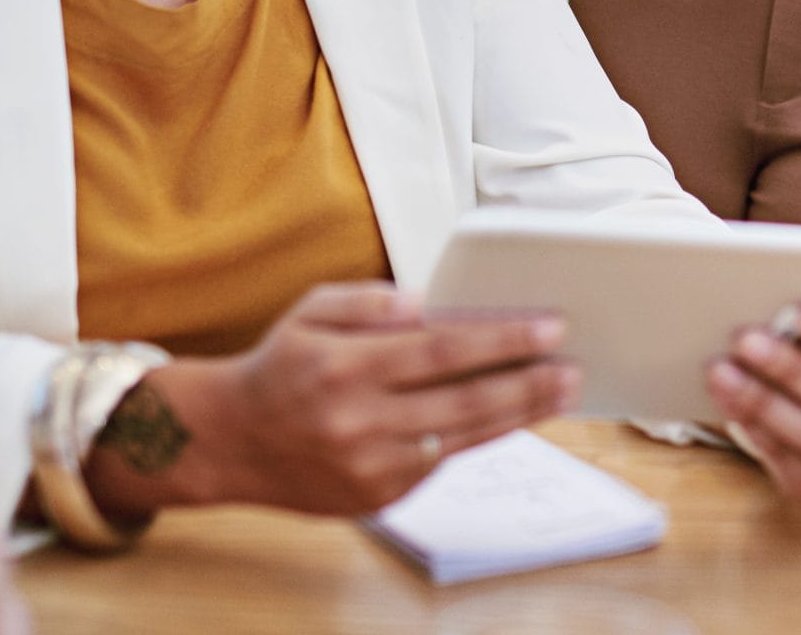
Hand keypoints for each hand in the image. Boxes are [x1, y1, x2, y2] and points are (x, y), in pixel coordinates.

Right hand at [87, 284, 579, 517]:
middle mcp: (361, 422)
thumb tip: (428, 304)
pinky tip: (510, 417)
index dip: (503, 340)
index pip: (444, 351)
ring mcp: (369, 467)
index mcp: (348, 368)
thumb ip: (372, 302)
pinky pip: (438, 464)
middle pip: (465, 402)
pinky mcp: (374, 498)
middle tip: (573, 367)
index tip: (550, 328)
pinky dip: (477, 439)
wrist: (228, 443)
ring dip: (519, 416)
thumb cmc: (280, 364)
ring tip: (560, 393)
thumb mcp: (313, 309)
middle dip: (528, 383)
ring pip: (462, 439)